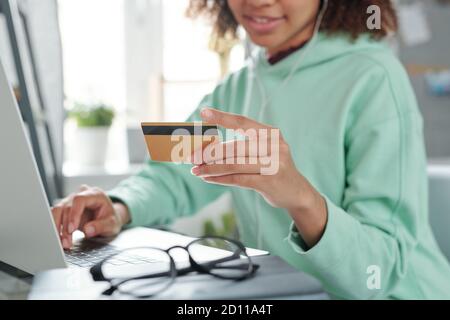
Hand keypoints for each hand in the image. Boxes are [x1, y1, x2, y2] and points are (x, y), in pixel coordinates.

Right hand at [51, 185, 130, 248]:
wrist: (108, 219)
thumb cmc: (110, 219)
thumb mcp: (112, 224)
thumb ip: (101, 226)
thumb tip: (88, 230)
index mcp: (95, 194)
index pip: (79, 200)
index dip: (74, 214)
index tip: (72, 229)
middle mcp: (81, 194)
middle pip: (66, 206)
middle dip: (65, 226)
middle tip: (67, 242)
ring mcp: (72, 200)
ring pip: (58, 210)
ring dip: (57, 227)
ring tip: (63, 242)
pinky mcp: (65, 208)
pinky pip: (56, 216)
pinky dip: (56, 228)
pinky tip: (59, 239)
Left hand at [191, 108, 326, 246]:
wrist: (297, 192)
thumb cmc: (274, 168)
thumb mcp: (266, 151)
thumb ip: (244, 146)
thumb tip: (208, 148)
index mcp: (271, 133)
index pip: (243, 122)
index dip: (223, 117)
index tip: (204, 112)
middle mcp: (274, 146)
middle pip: (235, 146)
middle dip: (210, 152)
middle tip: (192, 156)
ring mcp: (273, 164)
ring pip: (234, 164)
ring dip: (211, 167)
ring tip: (196, 170)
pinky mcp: (269, 182)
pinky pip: (238, 179)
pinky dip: (220, 178)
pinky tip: (208, 178)